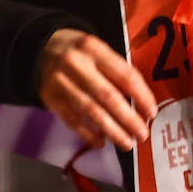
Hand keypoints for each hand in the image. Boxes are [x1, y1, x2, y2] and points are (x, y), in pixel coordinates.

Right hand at [37, 29, 156, 150]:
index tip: (151, 112)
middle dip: (129, 118)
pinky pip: (72, 120)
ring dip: (112, 130)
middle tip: (142, 134)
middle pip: (108, 96)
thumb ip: (116, 70)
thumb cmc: (80, 52)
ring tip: (127, 143)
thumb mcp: (97, 50)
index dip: (141, 96)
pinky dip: (88, 134)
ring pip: (91, 111)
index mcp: (93, 48)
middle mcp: (76, 64)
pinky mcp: (49, 97)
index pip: (124, 74)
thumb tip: (140, 103)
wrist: (40, 48)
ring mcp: (61, 81)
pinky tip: (101, 142)